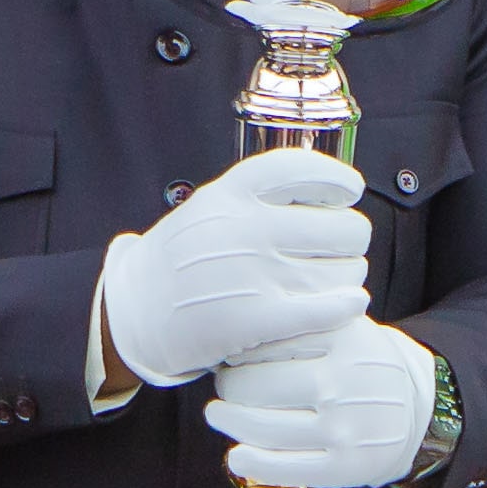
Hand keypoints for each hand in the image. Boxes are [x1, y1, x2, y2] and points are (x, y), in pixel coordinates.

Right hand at [94, 147, 369, 389]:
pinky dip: (346, 306)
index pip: (301, 169)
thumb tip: (325, 185)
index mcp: (231, 193)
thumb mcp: (210, 208)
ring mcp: (251, 273)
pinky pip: (324, 309)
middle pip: (339, 227)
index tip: (351, 190)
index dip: (335, 178)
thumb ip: (257, 196)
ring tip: (336, 281)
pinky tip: (352, 304)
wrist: (134, 313)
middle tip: (343, 249)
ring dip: (349, 277)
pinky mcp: (255, 319)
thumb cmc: (182, 260)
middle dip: (351, 239)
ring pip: (340, 272)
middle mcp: (244, 227)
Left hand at [204, 317, 438, 487]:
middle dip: (230, 388)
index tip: (232, 355)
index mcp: (342, 339)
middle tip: (225, 386)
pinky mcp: (345, 467)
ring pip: (263, 428)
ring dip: (230, 422)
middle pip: (257, 386)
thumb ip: (301, 320)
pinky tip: (237, 456)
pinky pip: (283, 468)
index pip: (267, 343)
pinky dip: (251, 462)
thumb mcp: (345, 325)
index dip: (239, 352)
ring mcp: (345, 427)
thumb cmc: (364, 364)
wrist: (418, 409)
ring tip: (220, 415)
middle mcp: (343, 382)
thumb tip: (235, 325)